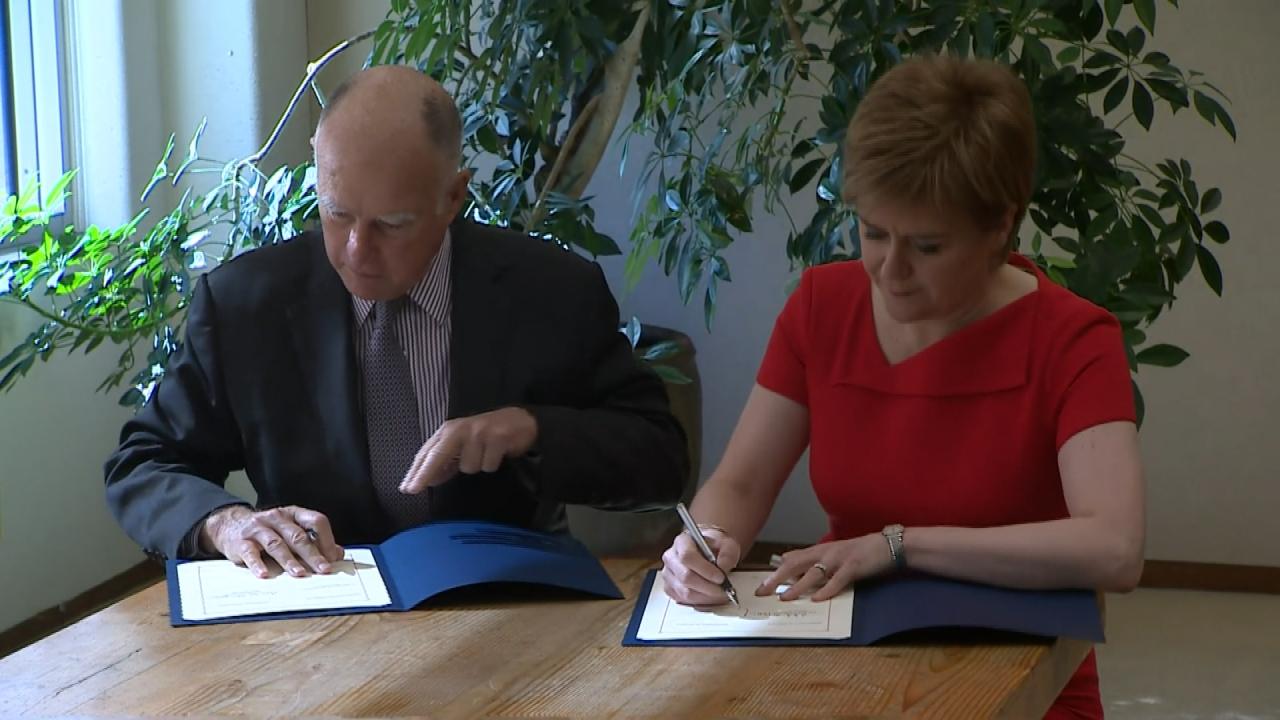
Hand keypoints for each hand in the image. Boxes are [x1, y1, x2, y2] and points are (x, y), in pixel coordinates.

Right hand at [200, 505, 343, 578]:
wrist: (230, 526)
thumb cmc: (268, 531)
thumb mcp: (291, 531)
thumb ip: (315, 541)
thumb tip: (338, 554)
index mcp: (294, 514)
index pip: (316, 521)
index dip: (326, 539)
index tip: (333, 558)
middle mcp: (277, 518)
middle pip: (298, 536)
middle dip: (313, 554)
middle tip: (324, 570)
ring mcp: (258, 529)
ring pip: (277, 544)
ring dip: (290, 561)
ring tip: (300, 574)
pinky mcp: (241, 542)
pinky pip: (251, 553)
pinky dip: (258, 564)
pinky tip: (265, 575)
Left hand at [399, 407, 537, 492]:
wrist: (519, 420)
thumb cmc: (487, 435)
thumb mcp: (463, 445)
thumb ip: (446, 461)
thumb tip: (429, 479)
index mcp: (449, 430)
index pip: (428, 452)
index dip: (416, 471)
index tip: (406, 488)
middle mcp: (460, 429)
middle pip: (438, 456)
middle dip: (424, 474)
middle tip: (412, 490)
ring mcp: (479, 433)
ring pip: (468, 467)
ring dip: (477, 466)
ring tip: (486, 454)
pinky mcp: (497, 438)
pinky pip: (488, 465)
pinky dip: (492, 464)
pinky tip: (497, 454)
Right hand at [660, 527, 741, 605]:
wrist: (708, 552)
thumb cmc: (714, 547)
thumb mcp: (726, 544)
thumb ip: (727, 554)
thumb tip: (722, 568)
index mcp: (682, 542)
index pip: (687, 556)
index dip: (705, 570)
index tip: (721, 577)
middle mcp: (671, 558)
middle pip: (685, 577)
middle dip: (708, 587)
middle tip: (724, 590)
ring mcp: (668, 575)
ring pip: (685, 592)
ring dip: (706, 597)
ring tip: (719, 595)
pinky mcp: (670, 589)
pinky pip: (684, 600)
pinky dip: (700, 602)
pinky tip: (710, 597)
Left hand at [756, 534, 892, 601]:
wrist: (885, 545)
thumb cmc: (856, 552)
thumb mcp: (830, 552)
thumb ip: (810, 558)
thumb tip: (786, 561)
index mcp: (818, 550)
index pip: (791, 560)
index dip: (775, 572)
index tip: (761, 585)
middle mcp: (825, 553)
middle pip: (796, 565)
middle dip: (778, 578)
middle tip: (763, 591)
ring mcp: (838, 559)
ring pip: (814, 573)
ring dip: (798, 586)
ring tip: (785, 597)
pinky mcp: (853, 567)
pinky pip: (838, 580)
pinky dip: (827, 590)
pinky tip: (817, 598)